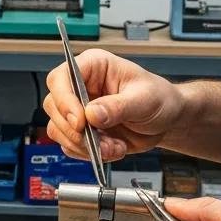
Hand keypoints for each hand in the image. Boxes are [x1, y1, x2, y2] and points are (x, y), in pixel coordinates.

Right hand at [43, 49, 186, 161]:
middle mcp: (80, 86)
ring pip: (58, 129)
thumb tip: (92, 114)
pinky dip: (88, 154)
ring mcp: (78, 110)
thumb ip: (118, 106)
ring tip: (113, 148)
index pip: (60, 78)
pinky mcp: (81, 131)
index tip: (80, 121)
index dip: (64, 100)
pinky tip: (112, 150)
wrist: (167, 120)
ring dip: (84, 145)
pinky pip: (70, 145)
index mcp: (93, 66)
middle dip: (76, 130)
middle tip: (100, 141)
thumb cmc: (159, 98)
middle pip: (54, 106)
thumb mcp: (144, 99)